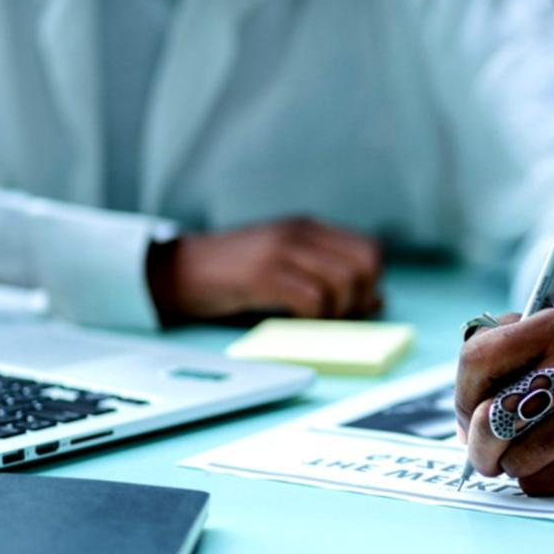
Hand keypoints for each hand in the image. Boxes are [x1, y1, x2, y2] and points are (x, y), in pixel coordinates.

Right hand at [147, 218, 381, 321]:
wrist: (176, 270)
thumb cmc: (232, 275)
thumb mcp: (284, 268)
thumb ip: (328, 278)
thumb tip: (377, 301)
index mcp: (309, 228)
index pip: (369, 250)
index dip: (371, 284)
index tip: (354, 307)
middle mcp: (300, 233)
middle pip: (365, 266)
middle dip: (360, 301)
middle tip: (338, 320)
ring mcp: (281, 250)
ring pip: (343, 283)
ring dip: (337, 313)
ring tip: (314, 324)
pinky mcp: (264, 274)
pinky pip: (313, 299)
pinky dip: (313, 320)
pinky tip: (295, 325)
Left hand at [454, 310, 553, 495]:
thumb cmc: (547, 367)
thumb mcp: (516, 338)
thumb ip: (478, 368)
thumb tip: (468, 433)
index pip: (477, 359)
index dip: (463, 392)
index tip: (472, 404)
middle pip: (494, 417)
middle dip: (478, 439)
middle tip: (485, 441)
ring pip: (516, 459)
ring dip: (507, 461)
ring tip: (523, 444)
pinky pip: (540, 482)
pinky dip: (532, 478)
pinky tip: (549, 457)